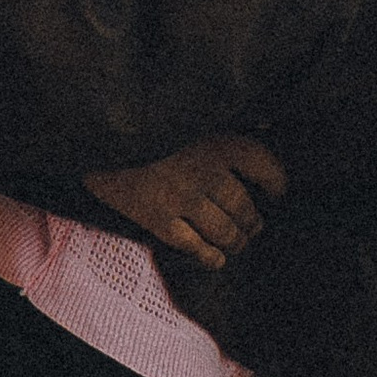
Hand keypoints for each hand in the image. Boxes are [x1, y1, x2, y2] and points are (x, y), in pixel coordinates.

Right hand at [85, 134, 286, 272]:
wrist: (100, 137)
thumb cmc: (151, 127)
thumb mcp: (192, 118)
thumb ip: (224, 128)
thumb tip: (266, 124)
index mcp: (217, 141)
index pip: (264, 166)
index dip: (277, 183)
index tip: (276, 192)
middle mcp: (205, 170)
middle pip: (245, 207)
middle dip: (253, 222)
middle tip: (254, 226)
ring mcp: (182, 197)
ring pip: (225, 231)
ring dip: (236, 241)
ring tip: (237, 242)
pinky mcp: (158, 218)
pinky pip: (194, 246)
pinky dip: (210, 256)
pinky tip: (216, 258)